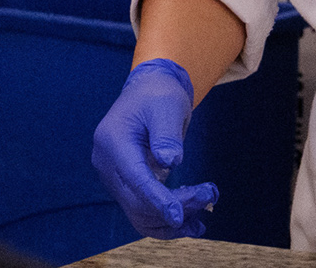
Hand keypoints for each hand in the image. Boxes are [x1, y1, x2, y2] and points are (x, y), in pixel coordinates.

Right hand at [90, 58, 217, 238]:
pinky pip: (141, 210)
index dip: (156, 200)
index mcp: (112, 142)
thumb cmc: (158, 95)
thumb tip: (170, 163)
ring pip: (138, 212)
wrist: (147, 91)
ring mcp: (112, 177)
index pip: (134, 178)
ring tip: (202, 217)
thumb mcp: (167, 106)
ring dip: (170, 221)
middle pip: (137, 200)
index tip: (178, 216)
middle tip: (209, 197)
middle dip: (173, 206)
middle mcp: (106, 164)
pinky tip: (189, 223)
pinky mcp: (124, 184)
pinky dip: (163, 219)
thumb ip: (167, 135)